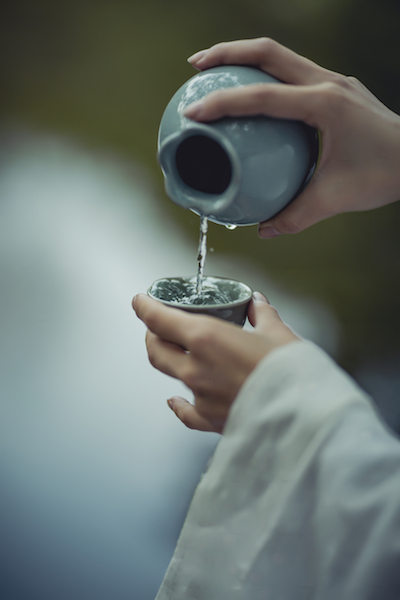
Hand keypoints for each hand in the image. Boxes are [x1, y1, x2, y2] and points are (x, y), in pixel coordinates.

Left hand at [132, 292, 298, 432]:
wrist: (304, 415)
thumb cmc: (291, 370)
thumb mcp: (278, 332)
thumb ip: (262, 314)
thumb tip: (257, 304)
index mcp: (207, 338)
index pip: (159, 320)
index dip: (145, 307)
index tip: (140, 301)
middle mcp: (196, 368)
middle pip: (156, 349)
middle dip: (152, 334)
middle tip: (157, 326)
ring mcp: (200, 396)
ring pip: (170, 375)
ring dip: (168, 360)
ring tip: (174, 353)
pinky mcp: (210, 419)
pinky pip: (185, 412)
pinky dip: (177, 405)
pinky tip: (174, 402)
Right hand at [185, 38, 399, 235]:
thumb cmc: (386, 172)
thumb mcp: (334, 198)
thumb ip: (294, 215)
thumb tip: (263, 229)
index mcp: (324, 104)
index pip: (262, 97)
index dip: (223, 103)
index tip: (194, 112)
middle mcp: (327, 82)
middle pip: (267, 51)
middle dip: (226, 54)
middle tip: (195, 67)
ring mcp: (333, 80)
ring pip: (280, 54)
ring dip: (245, 56)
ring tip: (216, 70)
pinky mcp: (335, 87)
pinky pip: (292, 71)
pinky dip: (265, 75)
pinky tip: (254, 94)